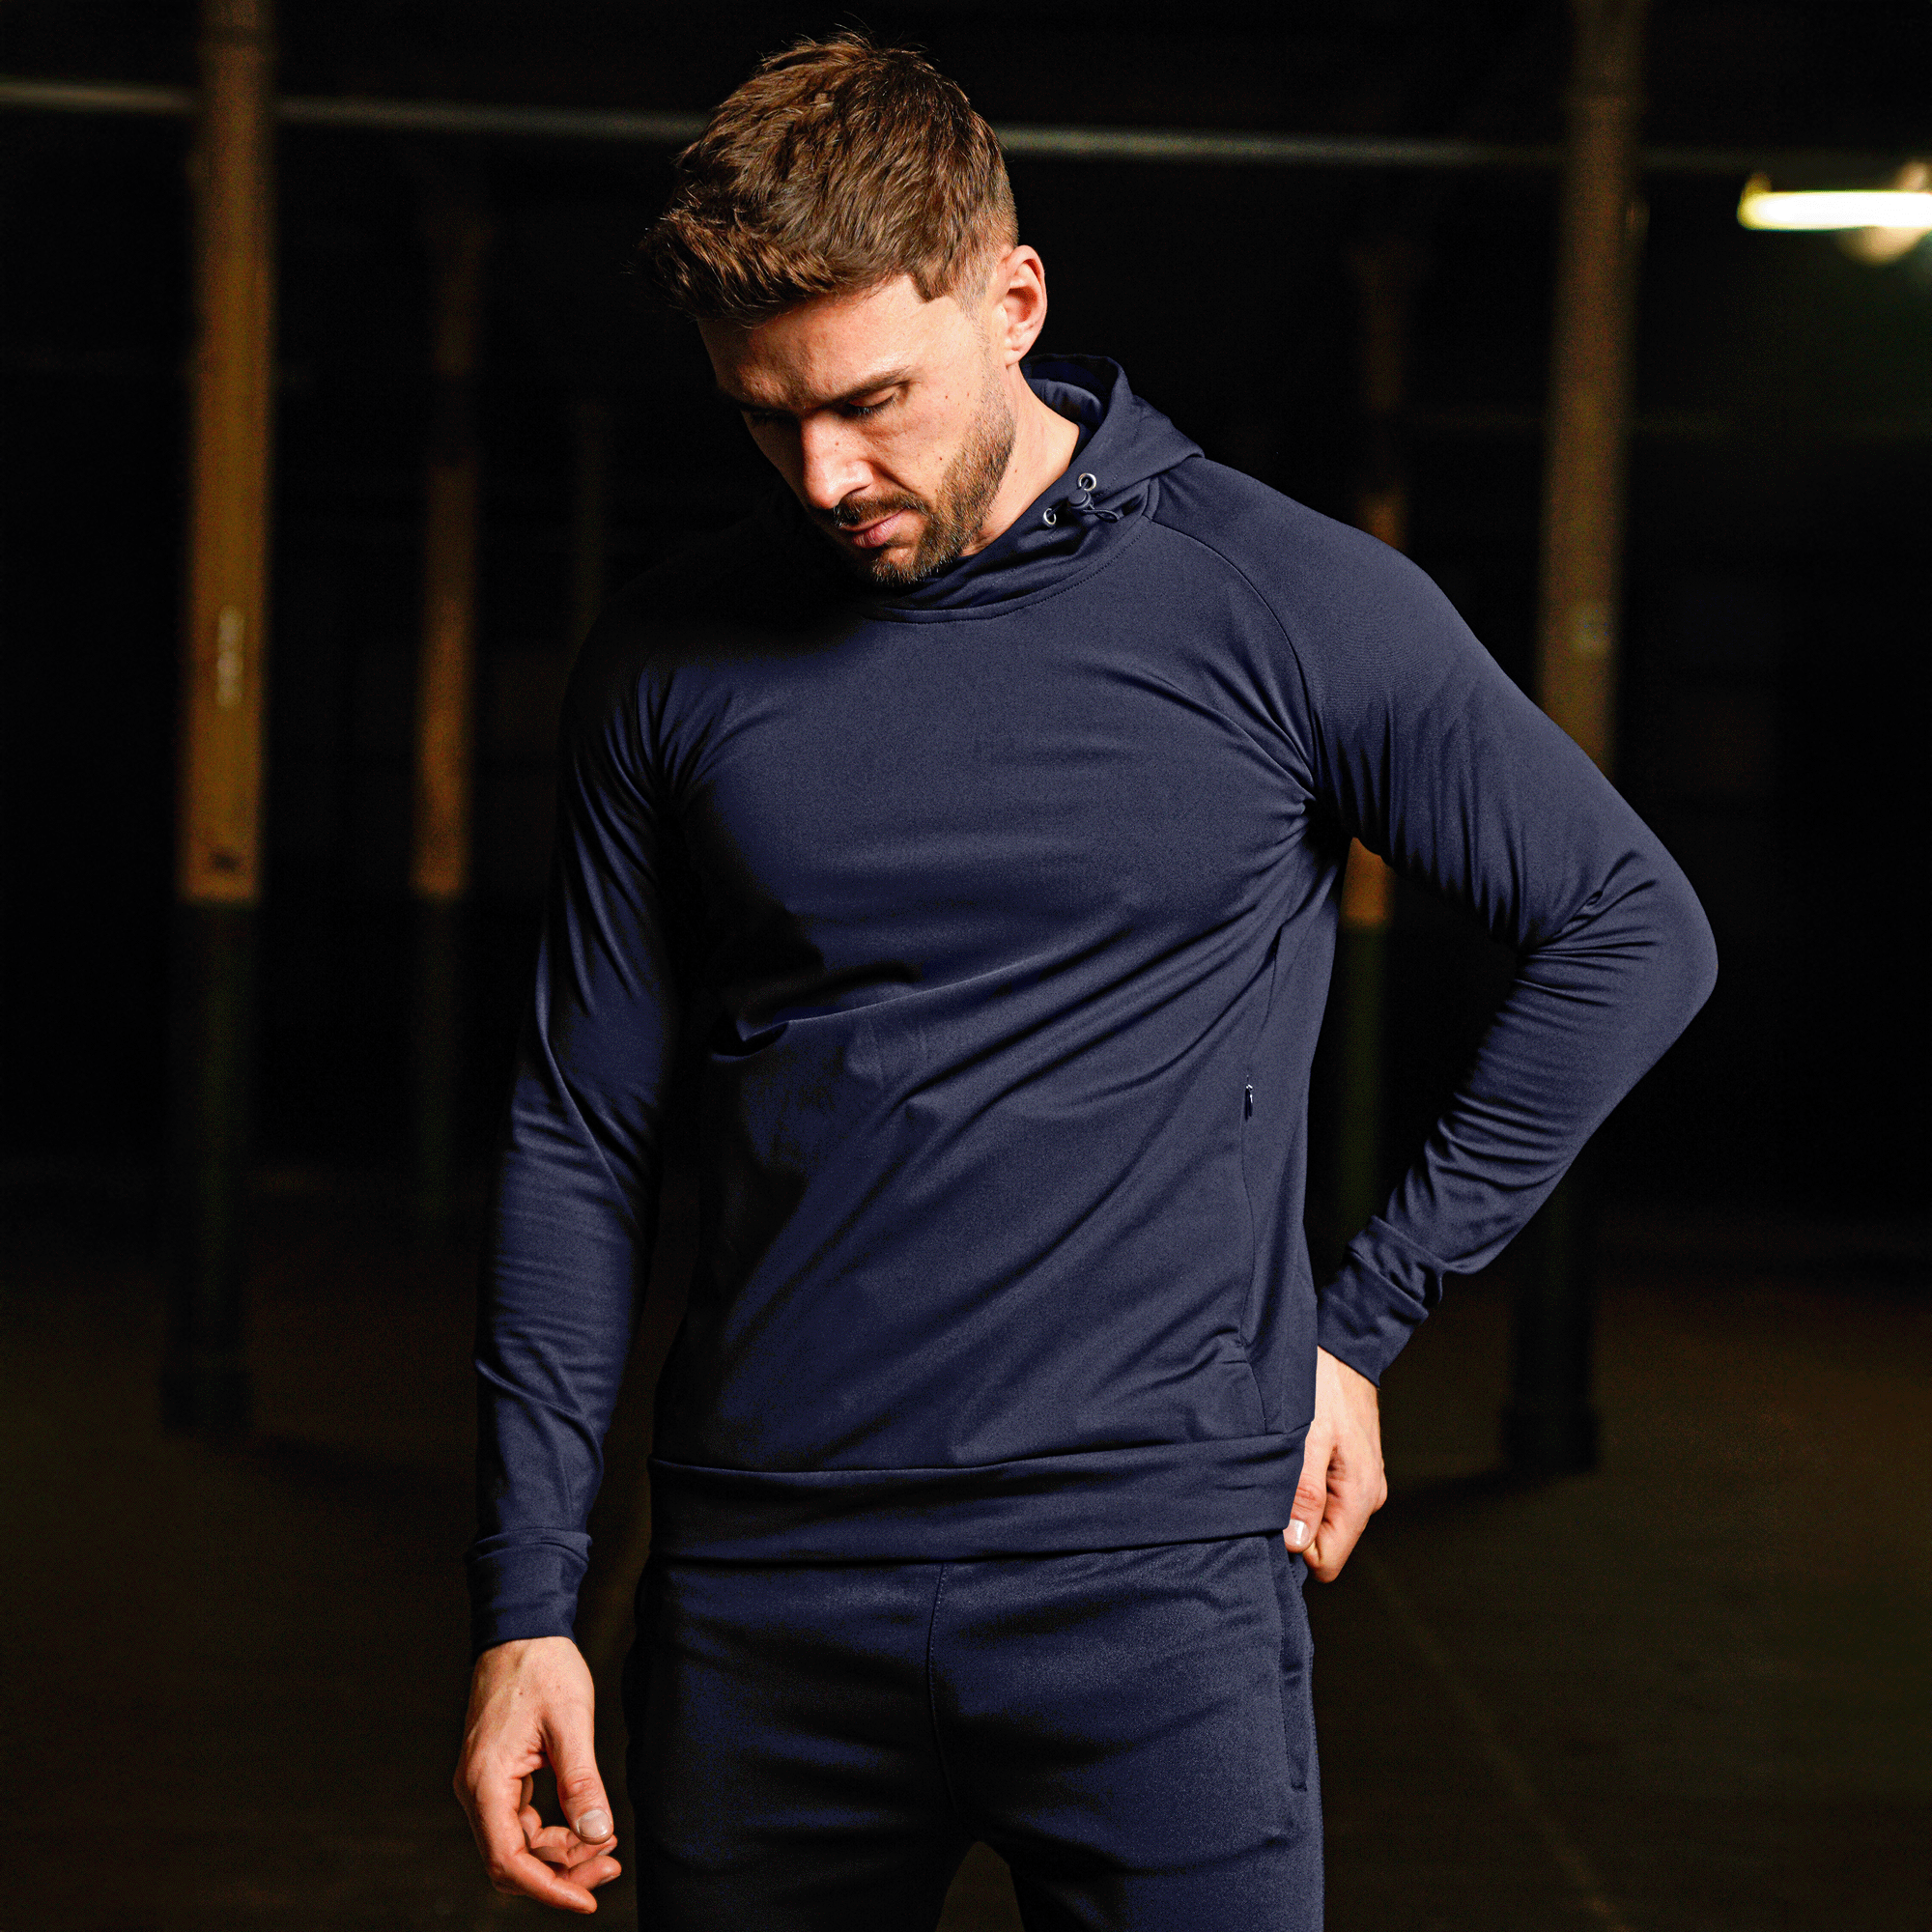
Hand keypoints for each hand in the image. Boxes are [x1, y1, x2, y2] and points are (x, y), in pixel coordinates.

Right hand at [453, 1635, 621, 1912]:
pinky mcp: (498, 1776)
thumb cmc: (542, 1666)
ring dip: (561, 1853)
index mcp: (485, 1781)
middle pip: (512, 1860)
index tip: (588, 1900)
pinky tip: (586, 1826)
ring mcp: (484, 1784)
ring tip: (606, 1846)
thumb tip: (598, 1835)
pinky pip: (522, 1822)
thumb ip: (582, 1781)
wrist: (521, 1627)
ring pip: (519, 1844)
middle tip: (611, 1866)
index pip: (509, 1859)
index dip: (548, 1888)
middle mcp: (476, 1790)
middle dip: (561, 1871)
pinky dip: (554, 1831)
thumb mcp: (571, 1721)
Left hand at [1284, 1346, 1387, 1580]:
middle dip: (1294, 1524)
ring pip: (1323, 1519)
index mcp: (1359, 1496)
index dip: (1295, 1545)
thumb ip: (1303, 1492)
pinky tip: (1294, 1455)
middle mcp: (1367, 1496)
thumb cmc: (1323, 1385)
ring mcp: (1361, 1482)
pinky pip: (1326, 1496)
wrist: (1342, 1346)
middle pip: (1324, 1542)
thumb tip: (1295, 1543)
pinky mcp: (1352, 1468)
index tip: (1273, 1512)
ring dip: (1298, 1501)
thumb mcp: (1306, 1437)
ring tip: (1283, 1462)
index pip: (1326, 1561)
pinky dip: (1305, 1484)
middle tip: (1272, 1480)